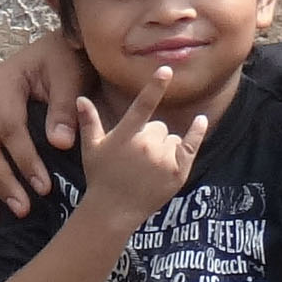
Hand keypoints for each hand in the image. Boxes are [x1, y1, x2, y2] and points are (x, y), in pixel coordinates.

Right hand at [0, 35, 94, 224]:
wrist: (60, 49)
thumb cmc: (67, 60)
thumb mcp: (70, 75)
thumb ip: (64, 107)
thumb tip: (59, 143)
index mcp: (4, 83)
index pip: (10, 127)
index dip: (25, 159)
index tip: (44, 186)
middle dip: (1, 181)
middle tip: (22, 208)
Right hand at [73, 69, 208, 224]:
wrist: (113, 212)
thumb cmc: (100, 178)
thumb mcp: (91, 149)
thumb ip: (89, 122)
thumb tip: (81, 97)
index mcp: (126, 136)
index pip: (143, 105)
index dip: (155, 86)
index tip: (166, 69)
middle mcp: (146, 145)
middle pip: (159, 126)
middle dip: (151, 137)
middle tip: (138, 157)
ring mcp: (163, 159)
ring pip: (172, 138)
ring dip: (165, 146)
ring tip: (149, 166)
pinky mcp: (177, 172)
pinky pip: (190, 145)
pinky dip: (195, 134)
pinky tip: (200, 121)